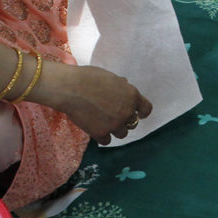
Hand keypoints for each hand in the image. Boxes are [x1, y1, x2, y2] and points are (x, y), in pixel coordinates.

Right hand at [36, 62, 152, 143]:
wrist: (70, 88)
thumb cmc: (88, 78)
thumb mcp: (110, 77)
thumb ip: (121, 86)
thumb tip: (125, 86)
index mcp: (132, 96)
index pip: (146, 109)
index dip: (142, 111)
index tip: (138, 113)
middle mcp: (126, 112)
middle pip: (133, 122)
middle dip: (124, 119)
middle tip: (112, 114)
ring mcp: (114, 124)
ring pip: (122, 134)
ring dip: (115, 129)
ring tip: (104, 122)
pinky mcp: (101, 133)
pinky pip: (107, 140)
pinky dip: (102, 136)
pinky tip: (95, 128)